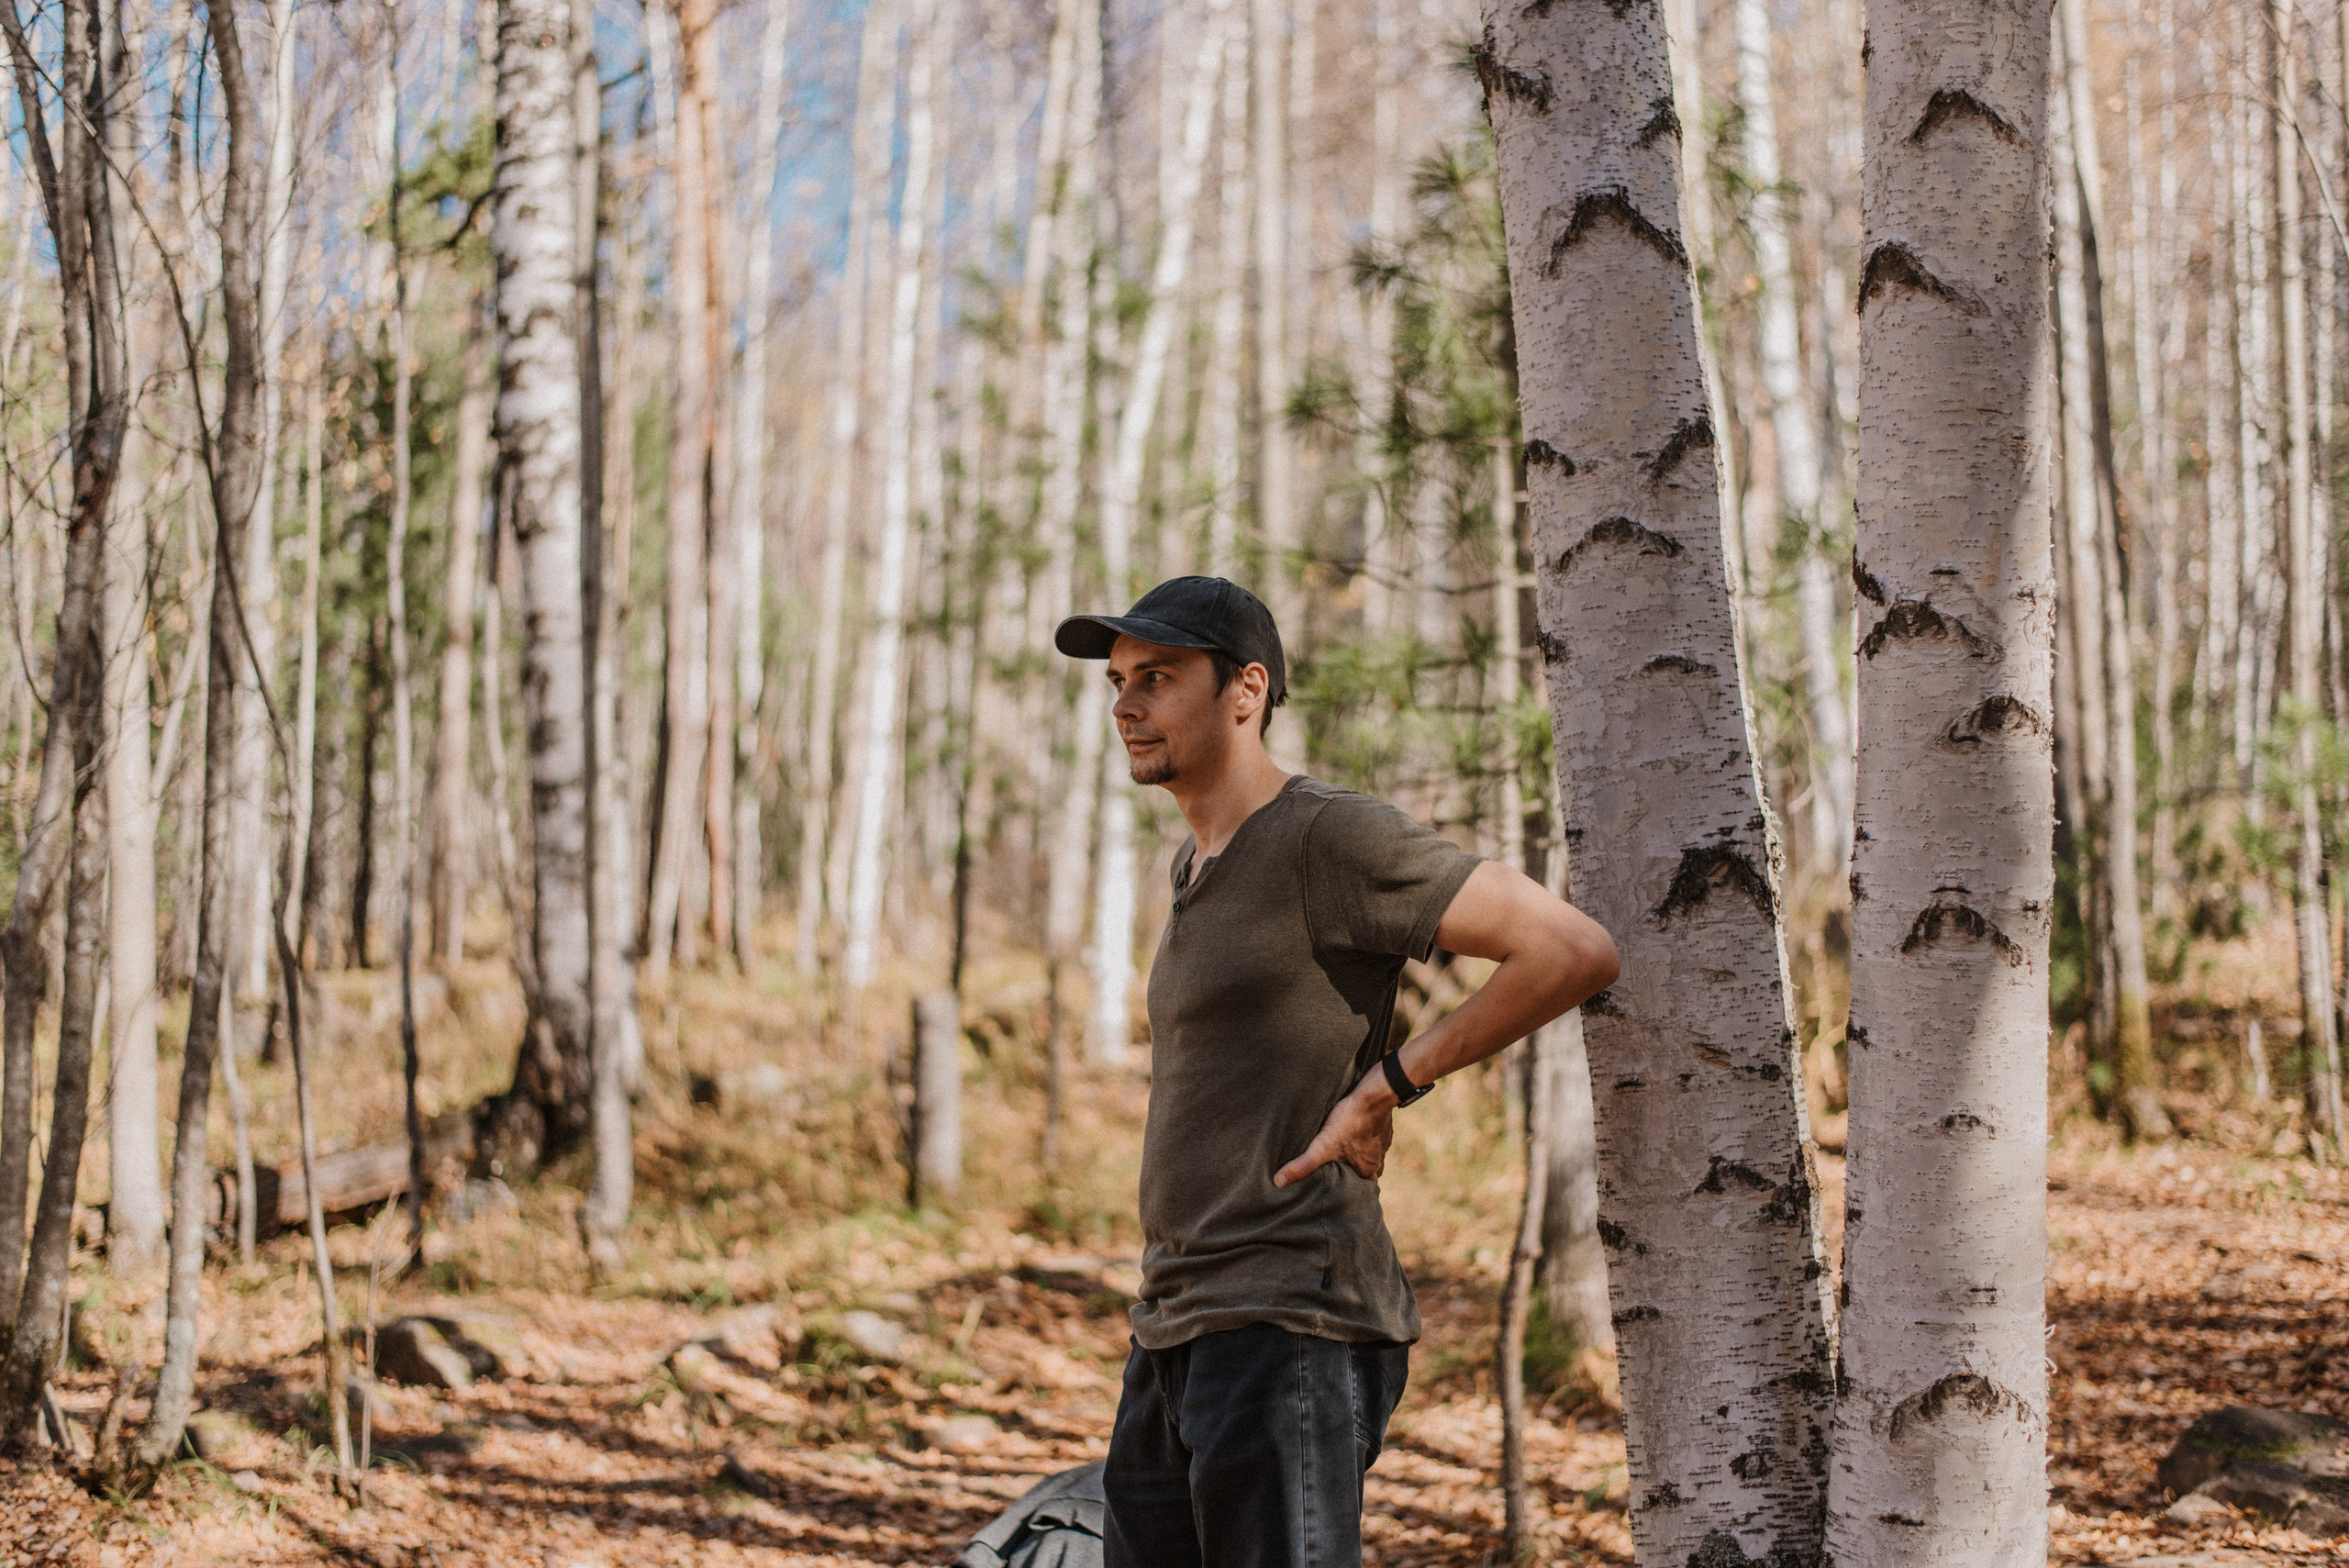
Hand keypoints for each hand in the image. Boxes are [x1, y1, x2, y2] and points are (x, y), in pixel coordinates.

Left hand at [1273, 1074, 1398, 1186]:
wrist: (1373, 1095)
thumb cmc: (1349, 1121)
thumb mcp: (1323, 1146)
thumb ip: (1303, 1164)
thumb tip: (1279, 1181)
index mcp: (1368, 1171)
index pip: (1362, 1191)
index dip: (1351, 1191)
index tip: (1339, 1190)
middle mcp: (1378, 1161)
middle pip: (1366, 1175)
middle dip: (1353, 1174)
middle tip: (1338, 1171)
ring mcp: (1383, 1144)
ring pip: (1371, 1157)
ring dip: (1359, 1156)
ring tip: (1343, 1152)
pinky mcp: (1383, 1128)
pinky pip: (1374, 1139)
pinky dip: (1364, 1138)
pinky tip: (1353, 1131)